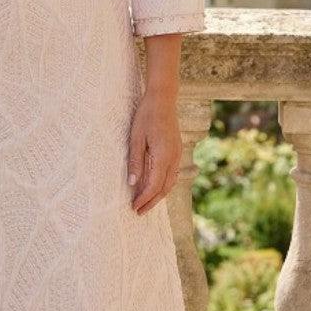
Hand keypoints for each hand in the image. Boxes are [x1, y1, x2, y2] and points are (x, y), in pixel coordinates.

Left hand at [127, 92, 182, 213]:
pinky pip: (172, 173)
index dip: (144, 198)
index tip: (134, 207)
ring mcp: (178, 154)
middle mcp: (174, 157)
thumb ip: (135, 161)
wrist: (163, 99)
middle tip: (139, 212)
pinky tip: (155, 187)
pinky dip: (164, 184)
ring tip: (146, 203)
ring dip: (159, 195)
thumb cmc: (146, 116)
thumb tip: (132, 183)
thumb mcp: (136, 138)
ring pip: (170, 182)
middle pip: (164, 188)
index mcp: (163, 155)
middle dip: (152, 201)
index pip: (154, 185)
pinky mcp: (177, 150)